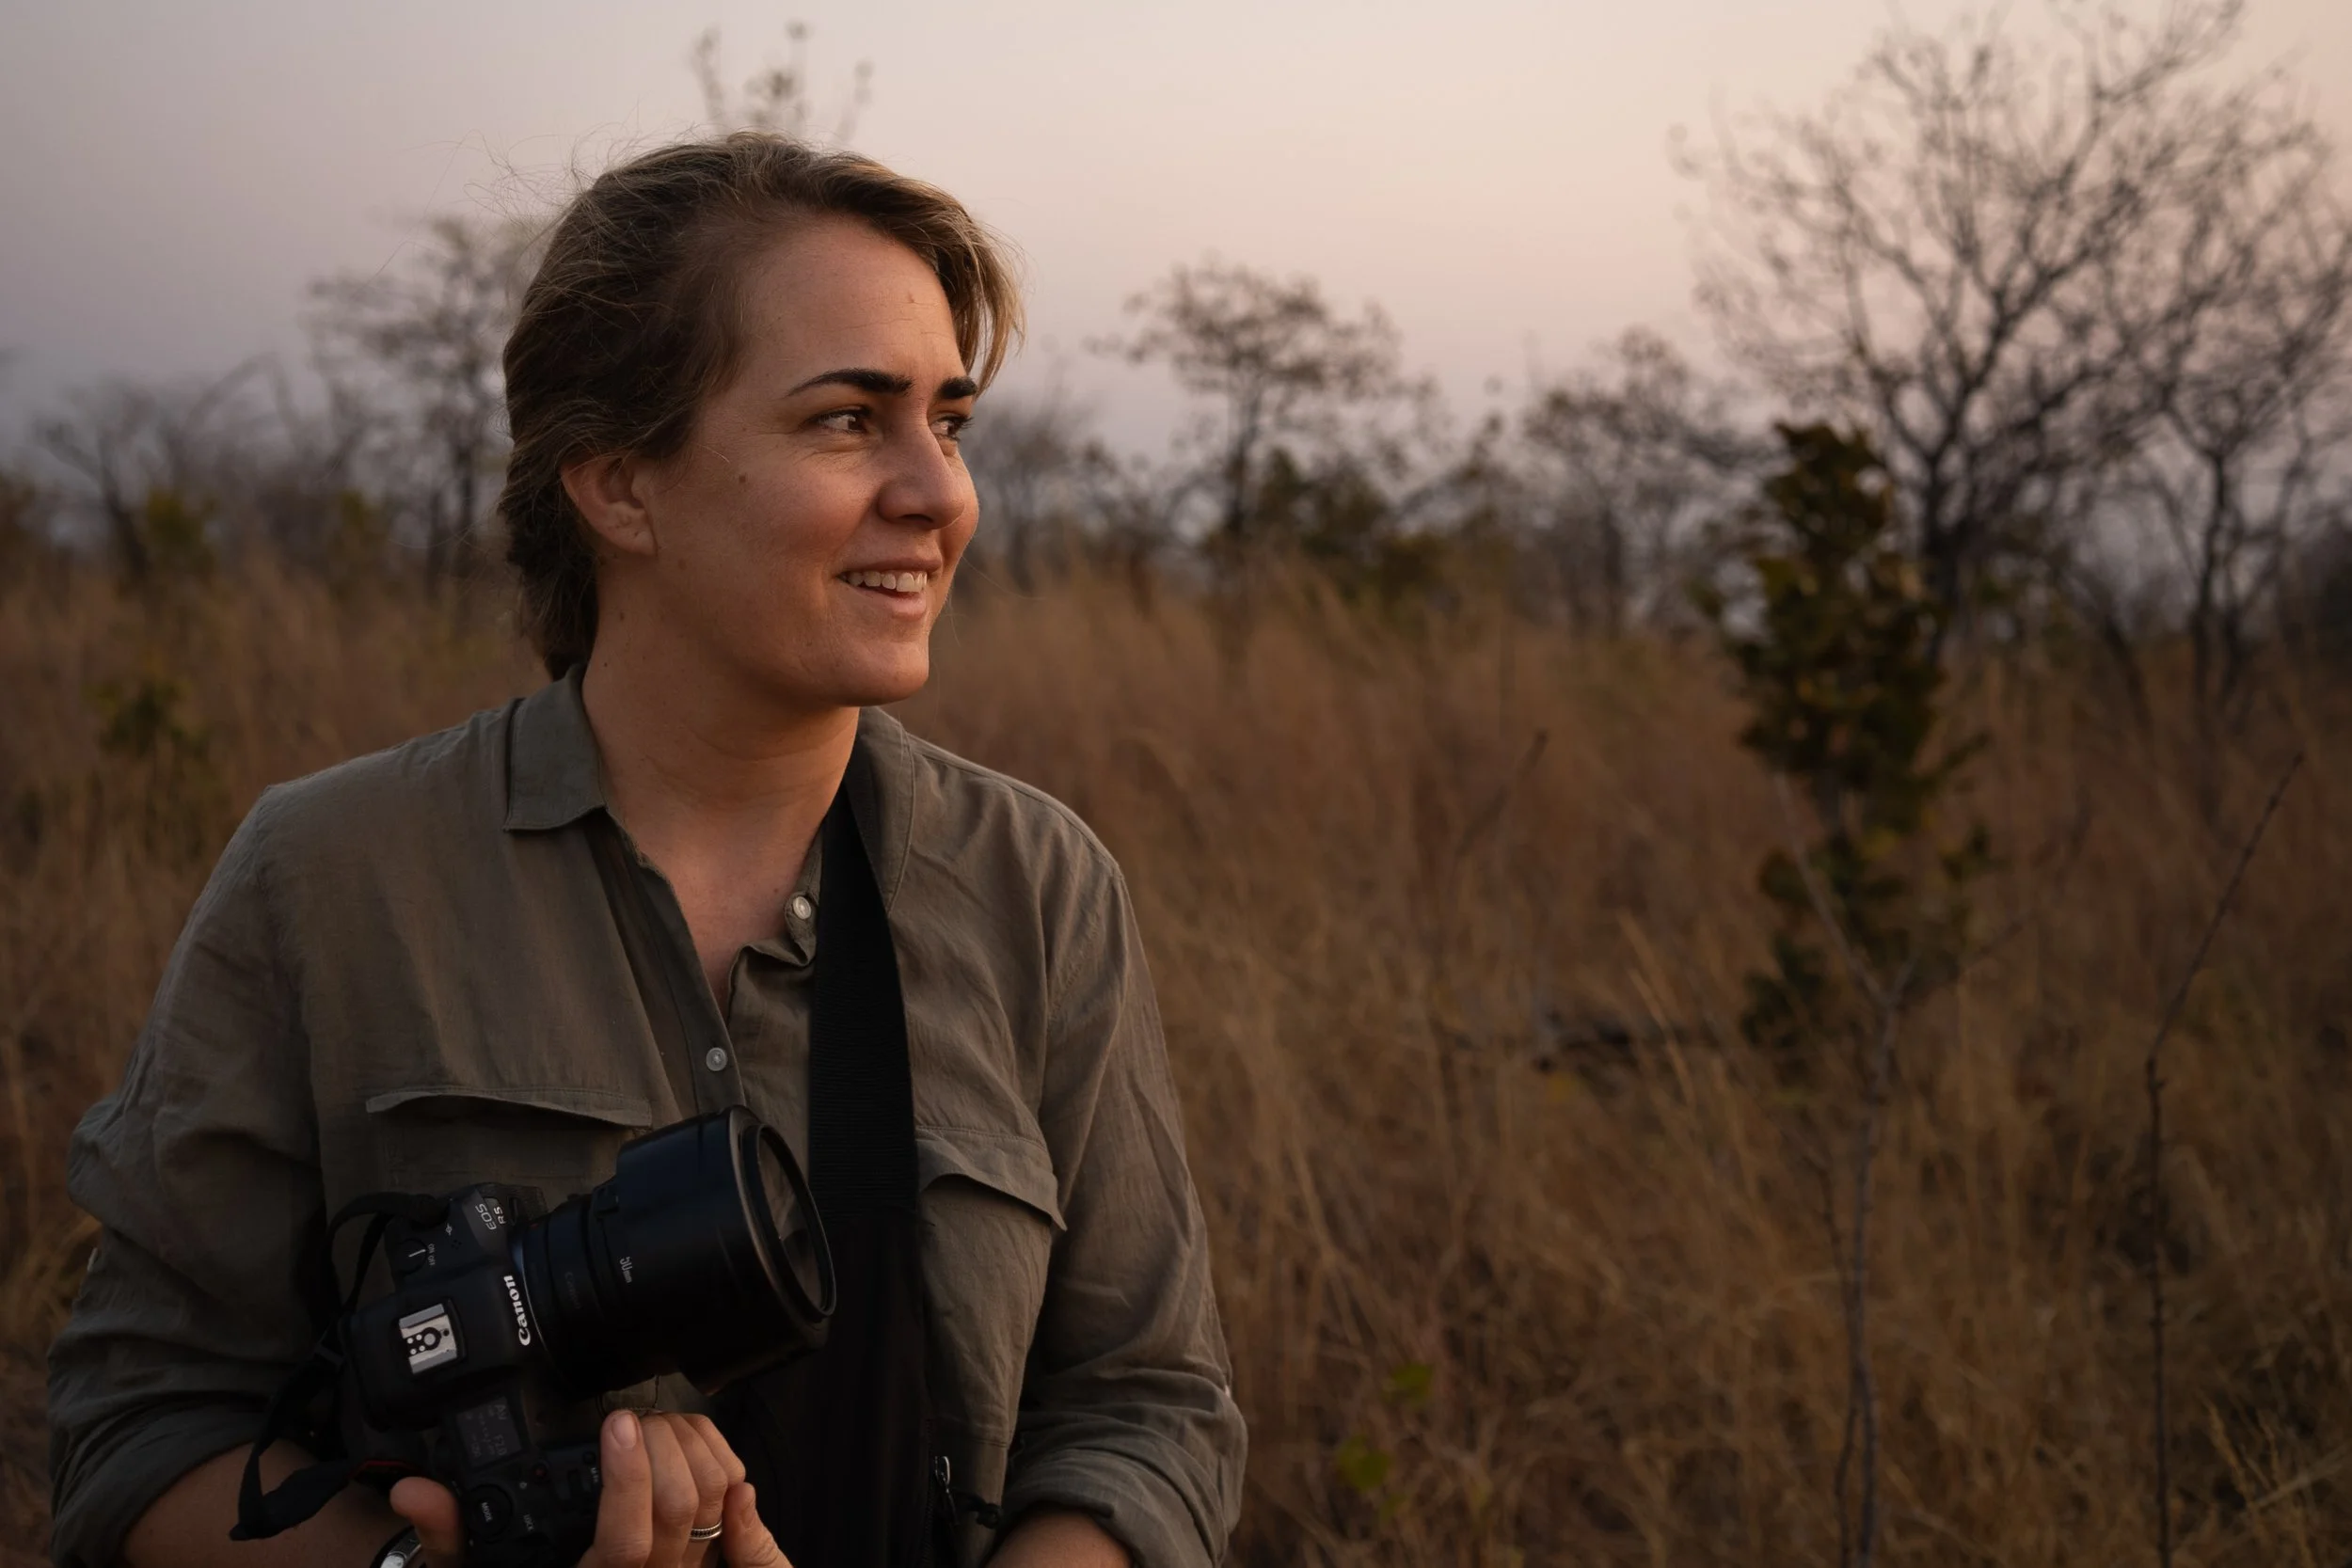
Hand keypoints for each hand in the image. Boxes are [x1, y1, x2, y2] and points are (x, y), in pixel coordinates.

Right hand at [389, 1409, 790, 1566]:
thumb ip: (446, 1533)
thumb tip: (416, 1492)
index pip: (626, 1542)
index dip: (628, 1480)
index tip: (615, 1423)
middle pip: (680, 1509)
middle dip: (661, 1447)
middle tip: (629, 1419)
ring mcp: (677, 1565)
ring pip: (714, 1501)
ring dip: (693, 1447)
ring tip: (654, 1423)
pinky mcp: (703, 1551)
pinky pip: (733, 1502)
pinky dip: (722, 1458)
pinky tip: (691, 1437)